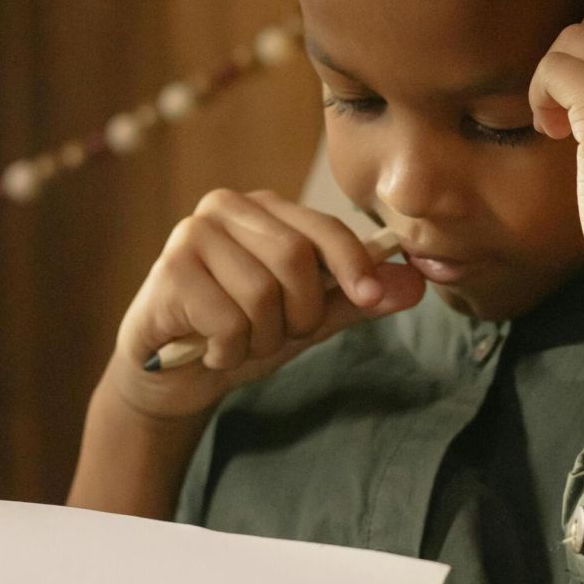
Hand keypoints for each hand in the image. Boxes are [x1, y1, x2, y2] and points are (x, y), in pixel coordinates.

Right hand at [105, 189, 423, 420]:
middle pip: (295, 259)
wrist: (172, 376)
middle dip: (299, 314)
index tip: (371, 298)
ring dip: (261, 339)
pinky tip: (211, 349)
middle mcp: (225, 208)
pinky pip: (227, 320)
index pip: (323, 227)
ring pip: (261, 294)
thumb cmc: (240, 334)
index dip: (354, 263)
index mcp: (265, 208)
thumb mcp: (306, 319)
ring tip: (240, 343)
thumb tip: (415, 283)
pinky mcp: (168, 270)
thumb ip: (354, 300)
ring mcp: (192, 235)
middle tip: (278, 336)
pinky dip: (229, 350)